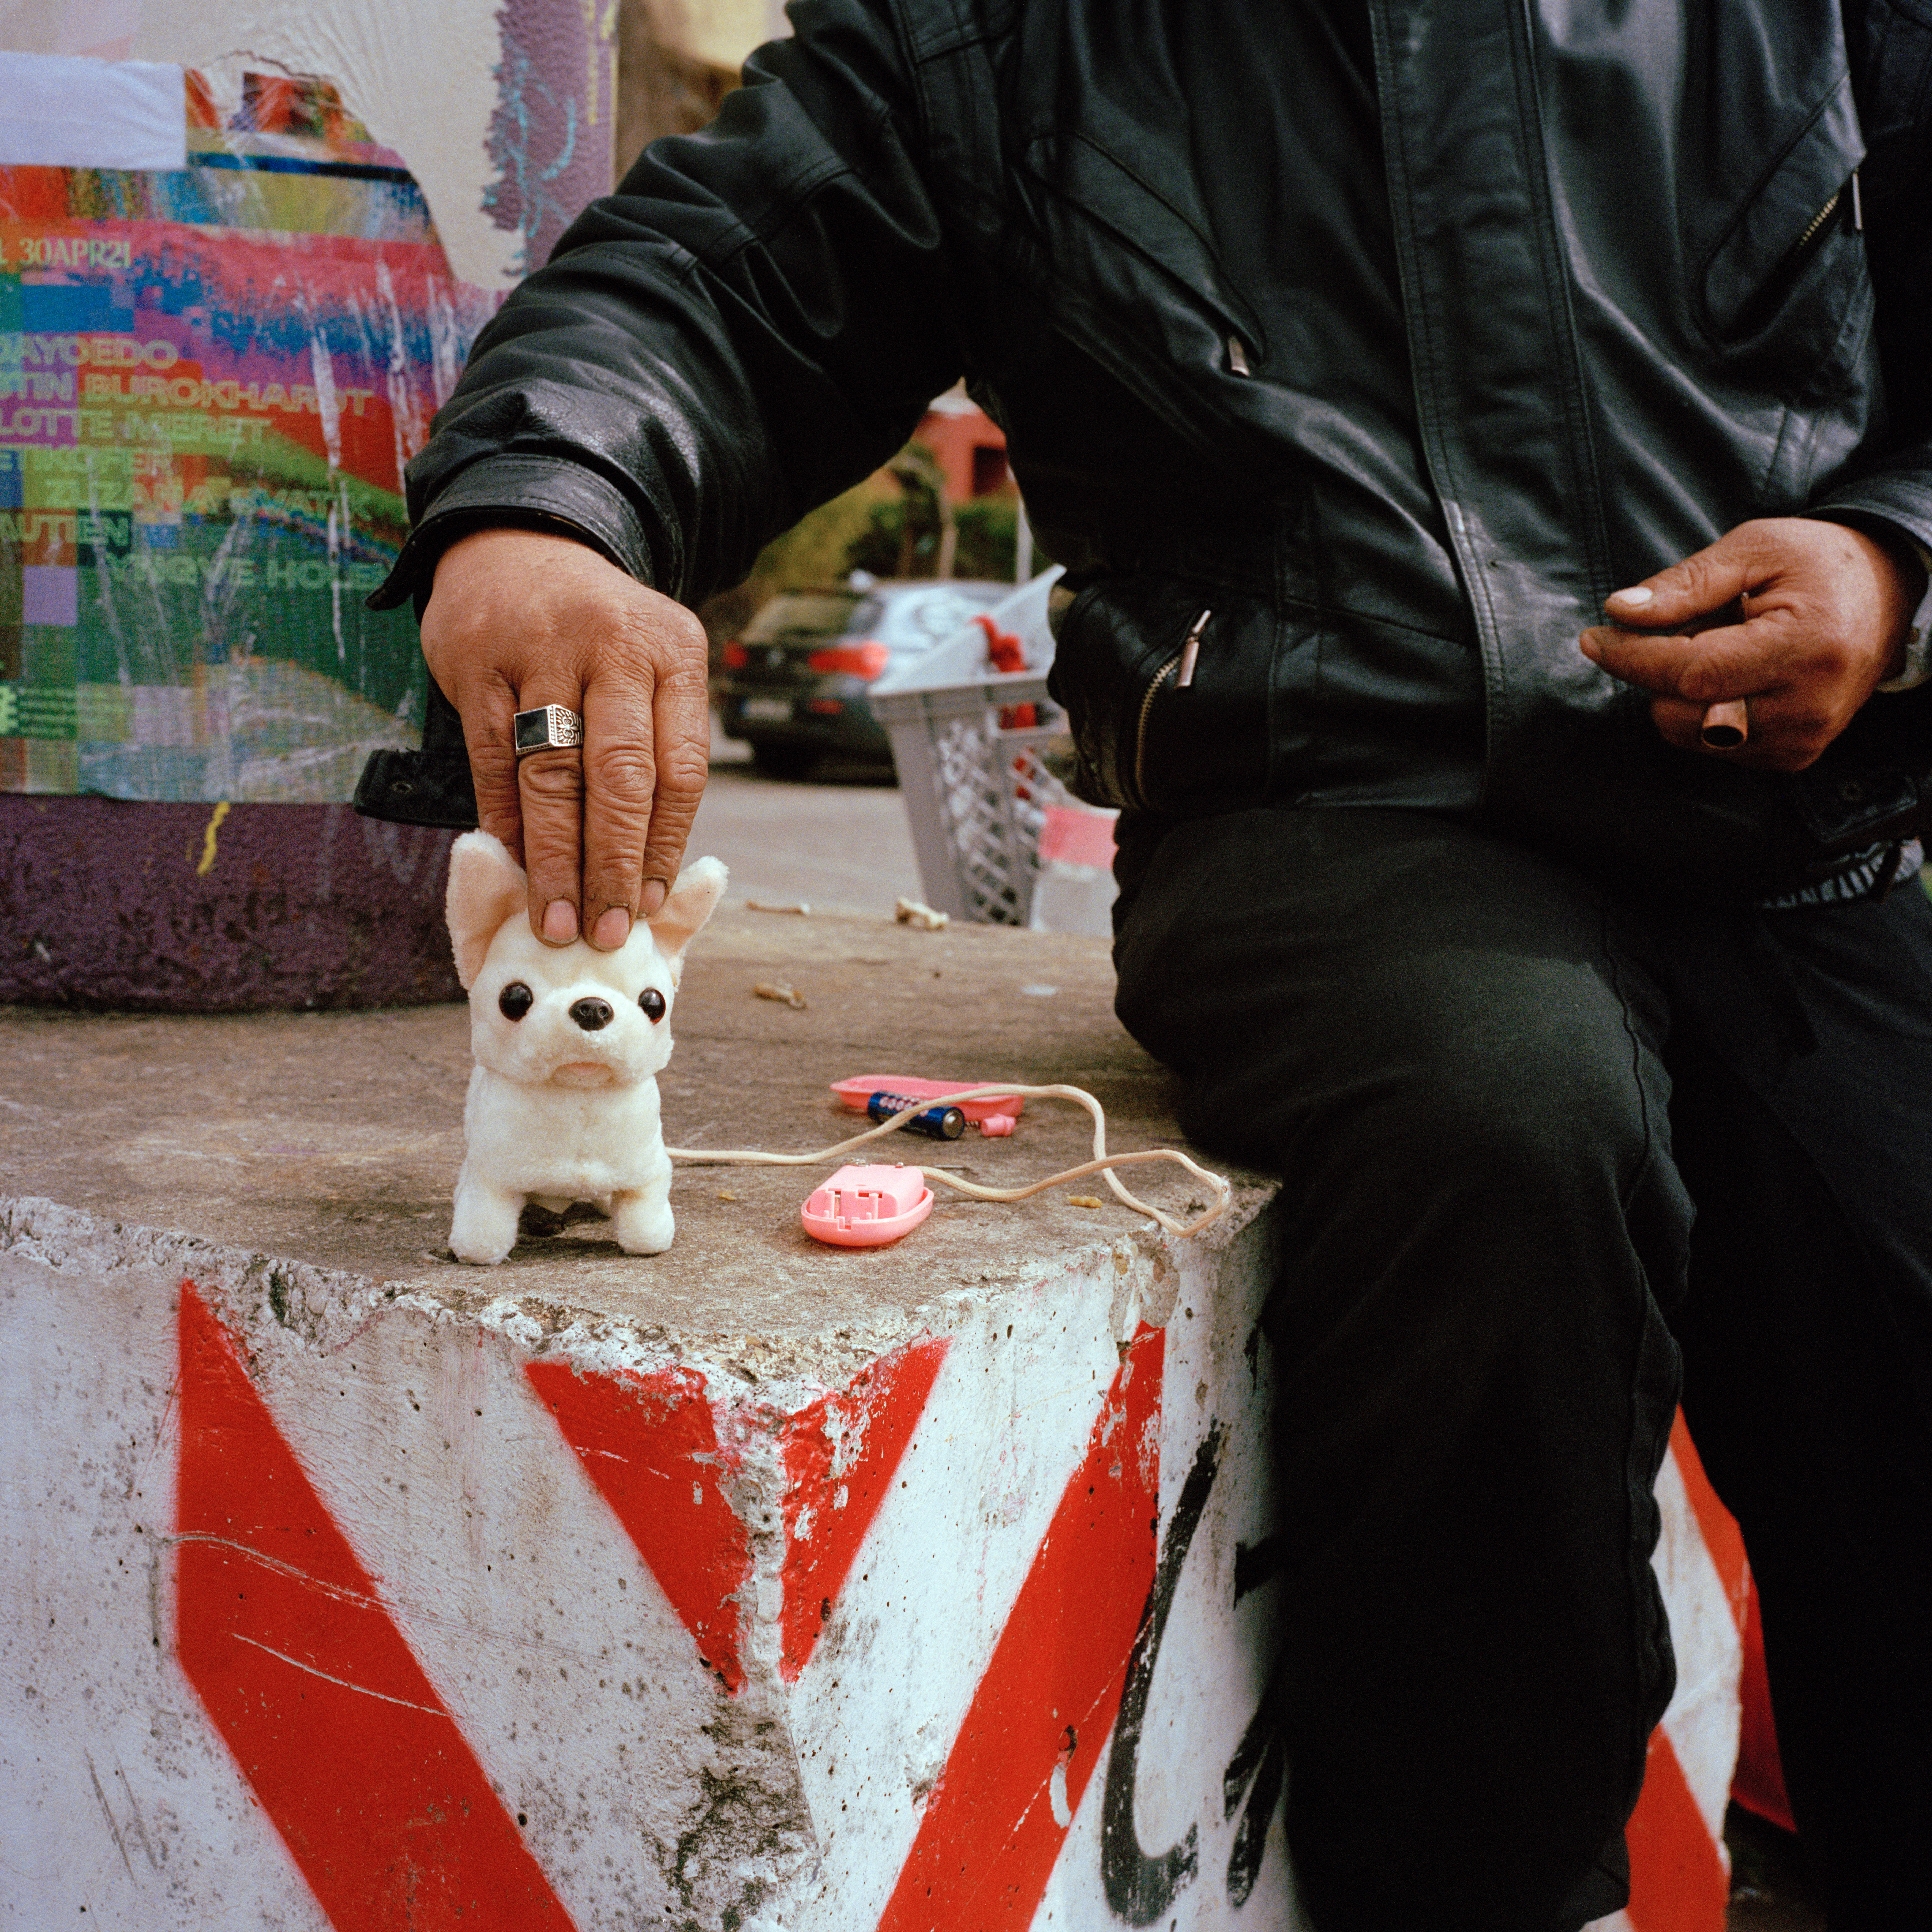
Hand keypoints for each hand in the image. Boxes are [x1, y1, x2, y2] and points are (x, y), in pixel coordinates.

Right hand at [420, 527, 709, 947]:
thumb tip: (650, 866)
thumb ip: (659, 746)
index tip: (650, 904)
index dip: (664, 846)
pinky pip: (492, 758)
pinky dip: (502, 819)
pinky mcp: (478, 660)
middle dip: (613, 865)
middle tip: (605, 930)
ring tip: (556, 919)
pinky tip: (511, 863)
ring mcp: (542, 650)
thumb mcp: (653, 664)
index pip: (681, 769)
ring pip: (552, 775)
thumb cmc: (600, 631)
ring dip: (554, 858)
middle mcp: (614, 647)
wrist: (522, 540)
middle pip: (620, 777)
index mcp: (674, 653)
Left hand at [1577, 517, 1924, 770]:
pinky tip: (1734, 674)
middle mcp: (1807, 707)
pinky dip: (1704, 712)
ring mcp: (1802, 739)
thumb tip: (1621, 612)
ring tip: (1720, 646)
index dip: (1632, 657)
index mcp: (1805, 649)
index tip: (1595, 638)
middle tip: (1686, 627)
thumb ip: (1686, 583)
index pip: (1691, 673)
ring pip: (1692, 735)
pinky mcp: (1794, 755)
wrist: (1888, 596)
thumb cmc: (1821, 565)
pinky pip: (1715, 746)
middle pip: (1683, 713)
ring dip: (1682, 693)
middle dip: (1659, 672)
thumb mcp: (1756, 548)